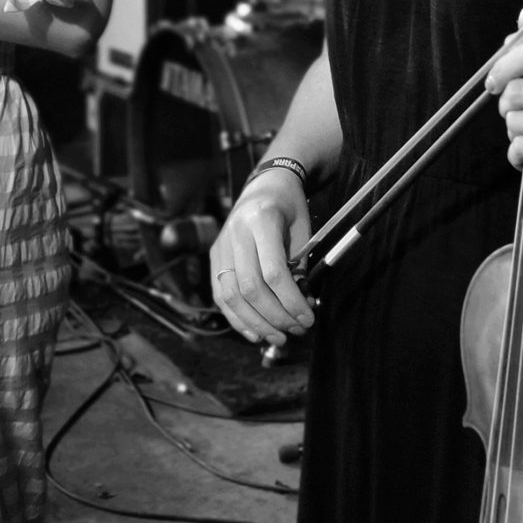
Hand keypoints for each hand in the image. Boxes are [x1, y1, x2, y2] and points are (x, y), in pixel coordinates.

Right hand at [209, 174, 314, 347]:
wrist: (265, 184)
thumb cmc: (290, 207)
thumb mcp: (303, 231)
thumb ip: (300, 268)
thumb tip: (302, 309)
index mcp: (262, 220)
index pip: (273, 272)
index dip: (291, 301)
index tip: (308, 318)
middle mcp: (236, 232)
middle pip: (250, 287)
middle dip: (275, 317)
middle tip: (296, 330)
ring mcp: (220, 244)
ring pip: (231, 296)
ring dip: (255, 324)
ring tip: (278, 338)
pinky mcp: (214, 256)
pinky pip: (220, 295)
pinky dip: (237, 318)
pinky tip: (255, 333)